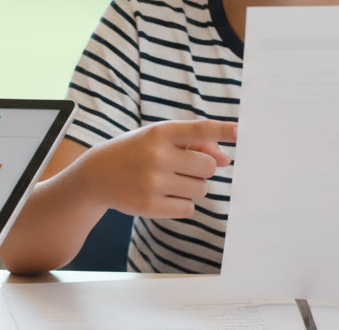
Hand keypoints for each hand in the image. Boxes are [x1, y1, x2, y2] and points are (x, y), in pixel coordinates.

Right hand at [78, 119, 236, 217]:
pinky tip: (162, 195)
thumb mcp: (159, 138)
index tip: (241, 132)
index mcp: (160, 133)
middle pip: (208, 167)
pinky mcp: (150, 206)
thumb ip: (195, 144)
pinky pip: (189, 208)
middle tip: (183, 167)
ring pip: (201, 189)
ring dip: (193, 187)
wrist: (97, 175)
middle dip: (202, 168)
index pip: (198, 130)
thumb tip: (226, 160)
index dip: (221, 130)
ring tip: (170, 181)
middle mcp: (157, 156)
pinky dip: (182, 203)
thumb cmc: (137, 152)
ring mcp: (153, 182)